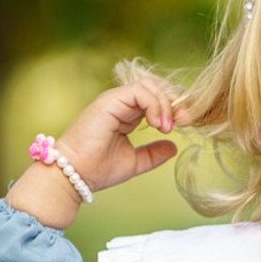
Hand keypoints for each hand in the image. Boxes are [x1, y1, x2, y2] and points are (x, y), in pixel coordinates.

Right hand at [54, 76, 190, 193]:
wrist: (74, 175)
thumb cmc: (97, 170)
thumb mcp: (134, 162)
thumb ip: (153, 153)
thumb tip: (173, 147)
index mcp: (125, 114)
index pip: (155, 98)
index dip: (173, 107)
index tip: (186, 124)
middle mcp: (120, 103)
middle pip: (156, 87)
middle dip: (174, 102)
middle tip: (185, 121)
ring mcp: (114, 100)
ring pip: (149, 86)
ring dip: (165, 104)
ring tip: (167, 127)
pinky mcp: (110, 101)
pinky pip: (139, 91)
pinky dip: (154, 104)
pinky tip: (158, 124)